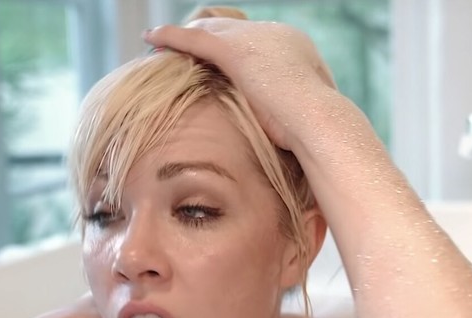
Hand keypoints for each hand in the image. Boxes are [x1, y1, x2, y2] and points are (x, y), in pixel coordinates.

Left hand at [143, 17, 336, 149]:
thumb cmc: (317, 135)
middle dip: (207, 37)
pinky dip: (171, 36)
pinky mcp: (235, 49)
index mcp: (295, 46)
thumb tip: (286, 134)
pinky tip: (151, 38)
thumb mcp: (302, 120)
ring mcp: (255, 38)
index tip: (219, 61)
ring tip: (160, 42)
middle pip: (231, 29)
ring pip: (210, 28)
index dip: (233, 48)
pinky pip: (193, 37)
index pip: (256, 40)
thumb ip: (288, 115)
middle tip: (184, 47)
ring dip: (185, 35)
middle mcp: (275, 34)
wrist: (320, 125)